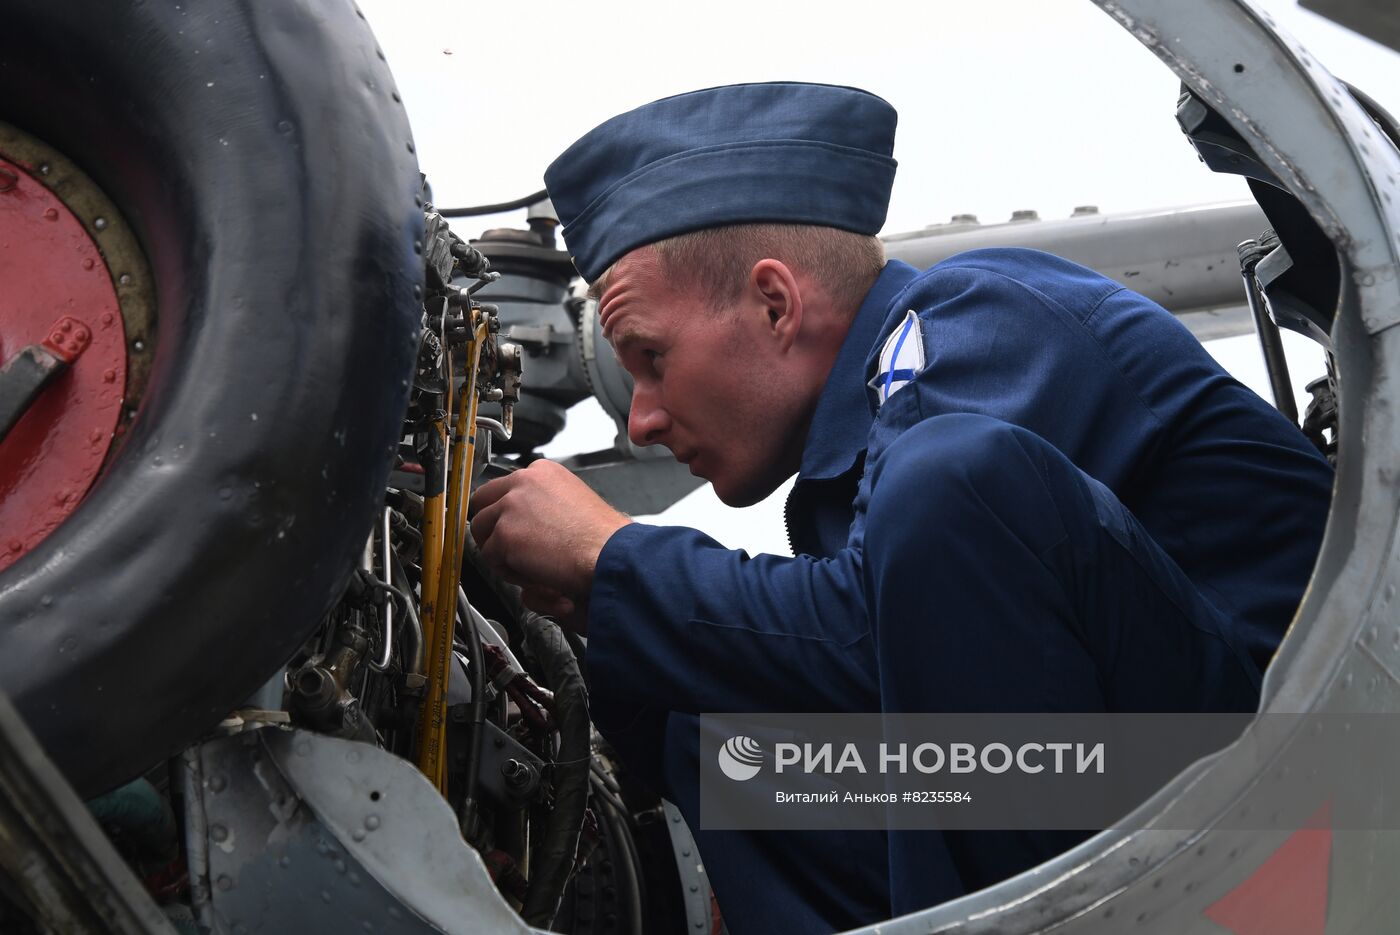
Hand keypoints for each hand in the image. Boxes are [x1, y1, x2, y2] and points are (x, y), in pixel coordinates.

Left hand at [470, 460, 630, 627]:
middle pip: (482, 502)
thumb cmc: (602, 538)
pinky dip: (508, 571)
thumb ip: (544, 502)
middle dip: (490, 527)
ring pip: (481, 530)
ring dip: (498, 550)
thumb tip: (524, 517)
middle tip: (506, 548)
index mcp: (542, 471)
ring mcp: (512, 506)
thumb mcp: (573, 501)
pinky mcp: (505, 534)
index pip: (502, 487)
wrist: (610, 555)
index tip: (513, 528)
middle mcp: (523, 481)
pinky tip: (534, 572)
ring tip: (526, 563)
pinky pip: (490, 558)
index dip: (504, 512)